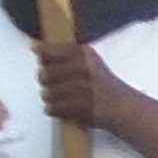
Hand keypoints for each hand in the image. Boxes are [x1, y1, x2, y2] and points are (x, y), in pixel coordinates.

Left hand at [34, 41, 157, 146]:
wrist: (122, 106)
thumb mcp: (88, 60)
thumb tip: (34, 47)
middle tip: (58, 84)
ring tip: (64, 97)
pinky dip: (55, 110)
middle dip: (47, 81)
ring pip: (46, 93)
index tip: (41, 57)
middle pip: (44, 74)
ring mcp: (82, 89)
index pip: (49, 51)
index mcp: (84, 54)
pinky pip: (51, 108)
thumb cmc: (102, 83)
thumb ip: (63, 53)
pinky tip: (65, 107)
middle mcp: (84, 69)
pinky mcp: (80, 108)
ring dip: (51, 97)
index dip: (43, 57)